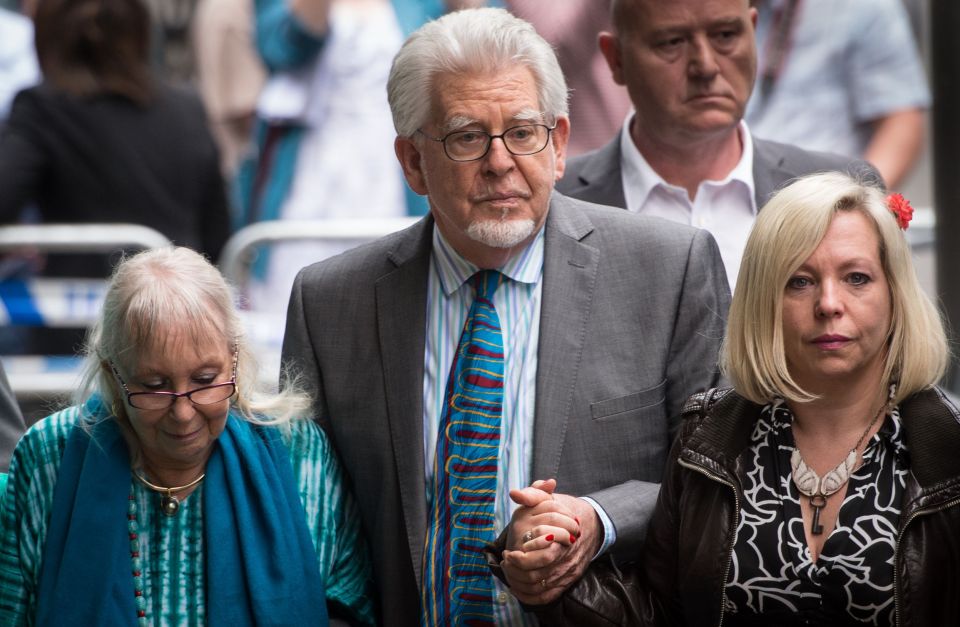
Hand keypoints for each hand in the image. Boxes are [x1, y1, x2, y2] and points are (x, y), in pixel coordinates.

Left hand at [500, 480, 602, 604]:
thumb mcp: (548, 499)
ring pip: (539, 588)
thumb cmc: (564, 512)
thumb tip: (514, 493)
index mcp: (561, 539)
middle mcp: (566, 559)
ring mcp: (568, 572)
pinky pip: (547, 597)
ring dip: (518, 583)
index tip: (506, 552)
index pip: (539, 557)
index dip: (518, 558)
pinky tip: (516, 588)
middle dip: (515, 572)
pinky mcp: (567, 581)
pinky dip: (529, 597)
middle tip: (505, 562)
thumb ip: (532, 494)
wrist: (591, 524)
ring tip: (509, 571)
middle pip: (536, 576)